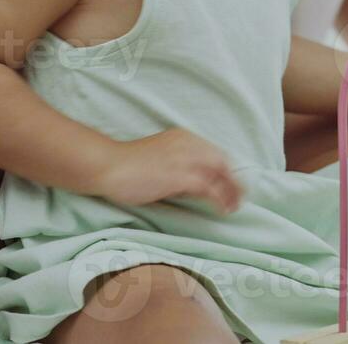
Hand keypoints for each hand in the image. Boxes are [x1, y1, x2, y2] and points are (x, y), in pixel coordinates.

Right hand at [97, 128, 242, 212]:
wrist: (107, 165)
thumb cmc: (127, 165)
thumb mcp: (159, 159)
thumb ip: (178, 166)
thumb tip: (194, 186)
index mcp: (183, 137)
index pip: (214, 152)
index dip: (226, 170)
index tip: (231, 185)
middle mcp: (188, 144)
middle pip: (222, 161)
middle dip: (234, 181)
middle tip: (239, 198)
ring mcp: (184, 159)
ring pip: (219, 173)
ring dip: (230, 191)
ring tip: (234, 207)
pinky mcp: (179, 176)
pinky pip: (208, 188)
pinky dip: (219, 198)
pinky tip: (222, 209)